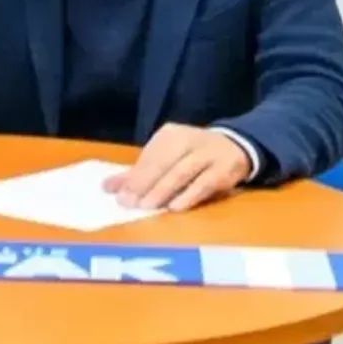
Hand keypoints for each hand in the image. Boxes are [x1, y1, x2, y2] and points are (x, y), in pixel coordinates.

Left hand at [103, 123, 251, 211]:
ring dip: (163, 190)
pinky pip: (204, 183)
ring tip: (147, 206)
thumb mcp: (166, 158)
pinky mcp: (224, 170)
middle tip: (130, 204)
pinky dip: (189, 195)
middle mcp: (189, 140)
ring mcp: (208, 154)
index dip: (134, 176)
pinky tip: (175, 208)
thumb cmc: (192, 156)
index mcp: (170, 135)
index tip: (119, 196)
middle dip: (144, 184)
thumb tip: (107, 188)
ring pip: (181, 172)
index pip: (149, 156)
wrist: (236, 146)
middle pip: (163, 163)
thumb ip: (138, 173)